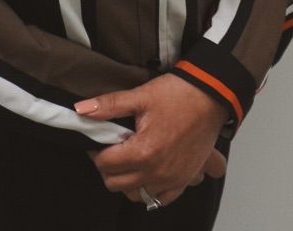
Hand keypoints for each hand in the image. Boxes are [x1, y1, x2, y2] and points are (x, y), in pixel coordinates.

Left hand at [75, 73, 227, 207]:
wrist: (212, 95)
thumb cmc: (179, 94)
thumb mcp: (141, 95)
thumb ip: (108, 105)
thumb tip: (80, 109)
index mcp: (143, 152)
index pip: (104, 164)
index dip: (97, 151)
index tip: (100, 140)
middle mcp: (157, 172)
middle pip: (116, 184)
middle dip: (108, 168)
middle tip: (112, 150)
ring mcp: (172, 179)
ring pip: (136, 195)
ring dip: (127, 182)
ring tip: (128, 161)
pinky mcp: (184, 179)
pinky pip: (161, 199)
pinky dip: (151, 192)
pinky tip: (147, 174)